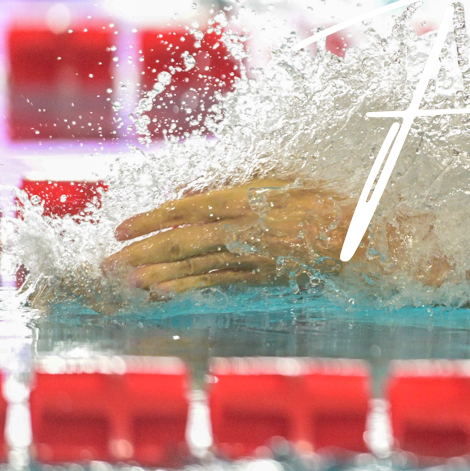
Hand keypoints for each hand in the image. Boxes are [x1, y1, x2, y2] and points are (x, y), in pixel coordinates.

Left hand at [103, 179, 352, 297]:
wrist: (362, 236)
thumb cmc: (323, 198)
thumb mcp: (279, 177)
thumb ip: (234, 185)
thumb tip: (190, 193)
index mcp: (247, 198)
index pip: (186, 208)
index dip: (150, 219)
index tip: (120, 228)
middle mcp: (245, 229)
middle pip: (181, 242)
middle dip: (140, 253)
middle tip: (107, 264)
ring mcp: (253, 256)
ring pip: (195, 267)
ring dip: (157, 276)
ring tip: (126, 282)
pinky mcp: (262, 276)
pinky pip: (218, 283)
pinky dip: (188, 288)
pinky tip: (164, 293)